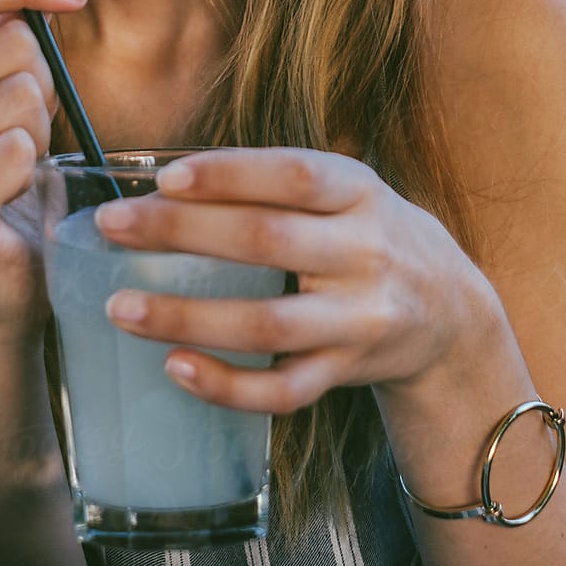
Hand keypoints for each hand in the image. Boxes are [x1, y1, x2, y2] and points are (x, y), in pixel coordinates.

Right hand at [0, 0, 89, 337]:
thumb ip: (14, 45)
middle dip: (44, 84)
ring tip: (21, 168)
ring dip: (41, 133)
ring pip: (20, 98)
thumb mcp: (12, 97)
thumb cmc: (12, 177)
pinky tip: (15, 198)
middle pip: (9, 45)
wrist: (4, 278)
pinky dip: (34, 171)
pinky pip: (15, 151)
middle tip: (29, 134)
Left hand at [96, 147, 486, 412]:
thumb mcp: (348, 190)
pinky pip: (283, 390)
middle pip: (267, 241)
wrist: (452, 312)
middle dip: (182, 233)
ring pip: (267, 324)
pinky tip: (175, 368)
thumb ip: (278, 183)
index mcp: (360, 192)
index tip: (165, 177)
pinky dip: (227, 385)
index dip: (229, 175)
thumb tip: (172, 181)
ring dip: (187, 317)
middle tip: (113, 227)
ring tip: (121, 309)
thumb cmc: (370, 234)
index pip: (293, 174)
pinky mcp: (348, 374)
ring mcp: (358, 320)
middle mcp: (366, 253)